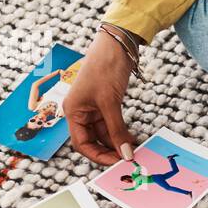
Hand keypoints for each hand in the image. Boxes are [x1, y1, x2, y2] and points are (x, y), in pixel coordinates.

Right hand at [64, 31, 135, 164]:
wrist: (116, 44)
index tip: (117, 162)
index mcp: (73, 111)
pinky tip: (133, 138)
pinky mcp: (106, 103)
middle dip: (109, 150)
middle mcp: (80, 111)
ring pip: (104, 134)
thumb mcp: (110, 102)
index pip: (81, 144)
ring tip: (134, 149)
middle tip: (128, 158)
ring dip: (118, 142)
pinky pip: (112, 124)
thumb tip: (125, 154)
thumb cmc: (105, 68)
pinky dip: (122, 132)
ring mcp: (93, 108)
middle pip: (93, 141)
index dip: (98, 156)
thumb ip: (117, 130)